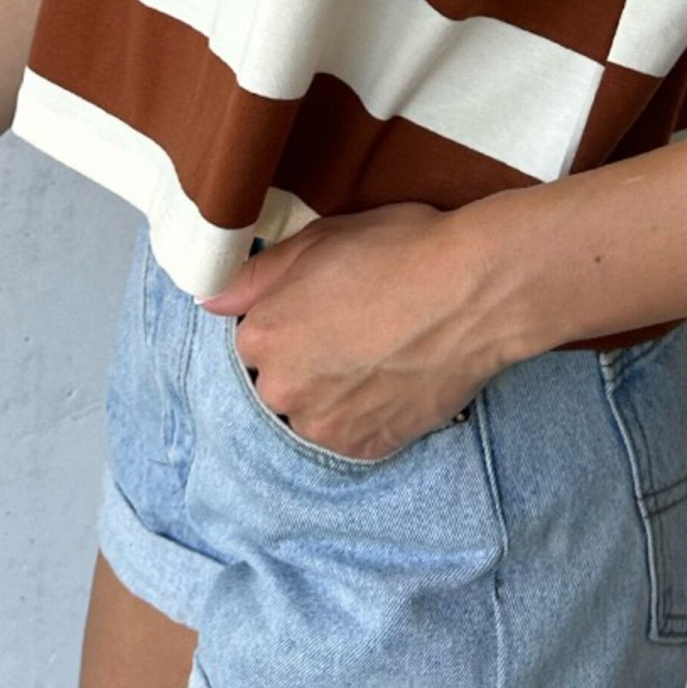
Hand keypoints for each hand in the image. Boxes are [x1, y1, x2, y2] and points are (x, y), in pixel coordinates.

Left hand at [196, 200, 497, 461]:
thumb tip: (211, 301)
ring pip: (314, 411)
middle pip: (280, 380)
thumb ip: (256, 277)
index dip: (293, 318)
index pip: (256, 338)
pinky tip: (394, 379)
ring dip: (335, 392)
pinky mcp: (366, 448)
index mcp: (262, 336)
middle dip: (309, 359)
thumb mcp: (320, 239)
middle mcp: (282, 390)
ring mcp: (325, 425)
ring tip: (381, 354)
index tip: (329, 304)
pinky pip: (351, 435)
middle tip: (359, 327)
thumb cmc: (402, 251)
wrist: (475, 291)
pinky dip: (367, 414)